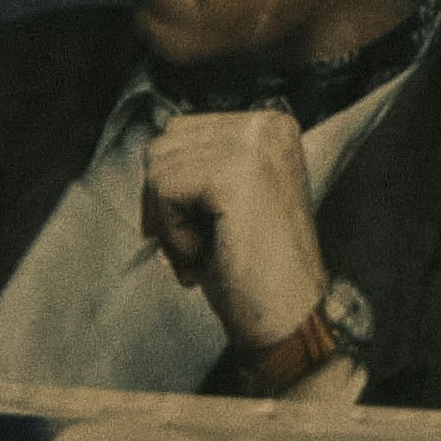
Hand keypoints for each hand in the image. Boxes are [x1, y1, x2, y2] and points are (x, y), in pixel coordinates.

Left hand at [144, 101, 333, 365]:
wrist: (289, 316)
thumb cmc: (254, 268)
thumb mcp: (231, 198)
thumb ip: (203, 163)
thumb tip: (152, 153)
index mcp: (270, 125)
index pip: (180, 132)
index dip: (171, 189)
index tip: (200, 230)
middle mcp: (267, 124)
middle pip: (164, 146)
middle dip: (165, 203)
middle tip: (200, 246)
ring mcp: (254, 145)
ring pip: (159, 167)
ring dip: (170, 222)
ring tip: (206, 251)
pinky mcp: (236, 172)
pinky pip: (164, 190)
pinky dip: (173, 233)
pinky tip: (205, 254)